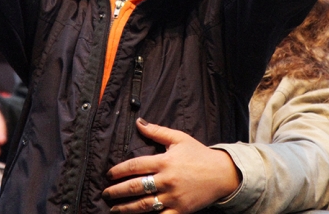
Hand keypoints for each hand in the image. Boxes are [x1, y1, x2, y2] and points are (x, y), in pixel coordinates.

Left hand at [102, 119, 240, 213]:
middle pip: (136, 187)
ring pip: (144, 205)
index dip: (119, 171)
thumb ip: (157, 131)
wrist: (223, 173)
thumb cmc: (199, 154)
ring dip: (126, 208)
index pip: (135, 166)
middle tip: (106, 194)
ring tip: (114, 209)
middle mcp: (167, 180)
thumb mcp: (179, 139)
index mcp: (165, 161)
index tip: (109, 175)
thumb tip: (138, 122)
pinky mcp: (180, 210)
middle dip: (117, 192)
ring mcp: (174, 197)